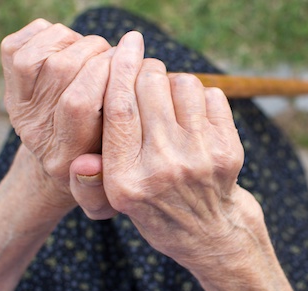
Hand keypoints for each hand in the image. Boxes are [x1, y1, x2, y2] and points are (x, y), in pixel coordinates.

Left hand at [0, 19, 115, 211]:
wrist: (62, 163)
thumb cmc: (103, 157)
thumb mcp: (120, 164)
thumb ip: (128, 142)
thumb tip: (136, 103)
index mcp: (66, 155)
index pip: (78, 103)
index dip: (107, 72)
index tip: (132, 60)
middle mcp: (36, 131)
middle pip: (60, 69)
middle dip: (96, 52)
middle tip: (117, 55)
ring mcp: (19, 109)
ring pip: (41, 55)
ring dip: (75, 42)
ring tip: (96, 52)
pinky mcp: (9, 88)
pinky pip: (18, 47)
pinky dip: (46, 35)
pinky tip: (70, 45)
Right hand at [72, 31, 270, 279]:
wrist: (207, 230)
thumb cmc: (154, 207)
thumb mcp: (114, 202)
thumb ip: (89, 181)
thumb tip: (80, 162)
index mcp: (126, 179)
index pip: (119, 107)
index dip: (120, 67)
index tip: (126, 44)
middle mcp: (163, 167)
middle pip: (150, 86)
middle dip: (146, 70)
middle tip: (147, 76)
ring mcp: (199, 157)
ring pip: (182, 84)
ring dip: (173, 84)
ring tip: (171, 104)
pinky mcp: (227, 150)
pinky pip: (211, 95)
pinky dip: (200, 97)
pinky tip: (193, 118)